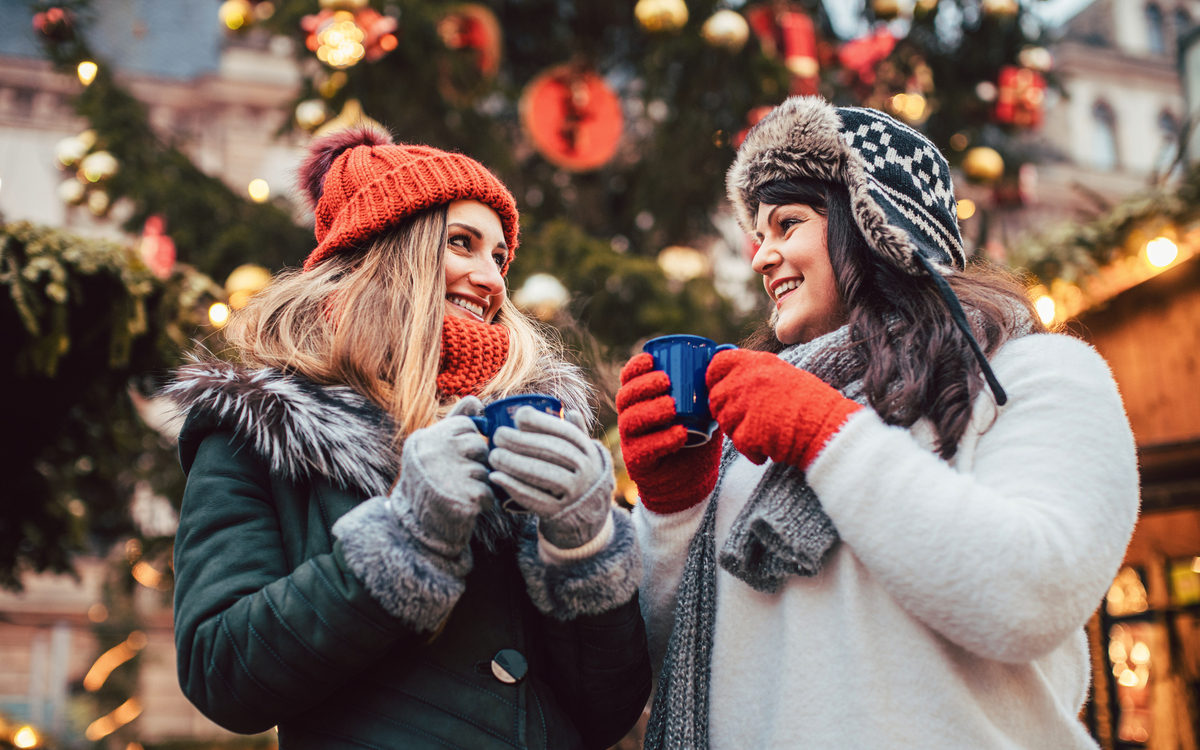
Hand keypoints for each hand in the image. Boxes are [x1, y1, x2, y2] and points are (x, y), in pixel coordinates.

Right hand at [391, 396, 493, 557]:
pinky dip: (484, 501)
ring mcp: (448, 475)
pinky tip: (466, 505)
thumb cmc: (428, 482)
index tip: (455, 457)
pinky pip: (489, 492)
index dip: (468, 442)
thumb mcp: (433, 447)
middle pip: (479, 445)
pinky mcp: (463, 498)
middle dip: (476, 462)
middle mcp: (434, 453)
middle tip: (457, 477)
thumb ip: (455, 421)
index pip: (466, 425)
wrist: (414, 528)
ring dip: (479, 483)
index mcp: (426, 438)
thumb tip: (476, 399)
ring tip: (458, 492)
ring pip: (485, 470)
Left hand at [488, 408, 612, 549]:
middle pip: (553, 452)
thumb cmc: (576, 475)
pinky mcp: (559, 513)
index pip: (566, 433)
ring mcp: (575, 494)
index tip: (519, 416)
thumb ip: (576, 433)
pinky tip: (496, 477)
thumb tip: (570, 411)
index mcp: (589, 452)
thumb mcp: (583, 455)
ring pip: (544, 475)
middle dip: (522, 442)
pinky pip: (535, 499)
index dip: (542, 422)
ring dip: (515, 463)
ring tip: (493, 455)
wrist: (587, 516)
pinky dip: (513, 487)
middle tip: (498, 436)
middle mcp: (587, 471)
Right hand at [615, 352, 721, 513]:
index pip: (629, 379)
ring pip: (630, 421)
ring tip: (672, 407)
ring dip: (651, 411)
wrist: (692, 480)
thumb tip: (725, 352)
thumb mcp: (703, 409)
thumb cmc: (696, 438)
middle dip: (643, 386)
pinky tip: (679, 434)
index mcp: (641, 401)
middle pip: (625, 397)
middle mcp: (631, 419)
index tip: (651, 359)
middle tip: (666, 381)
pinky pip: (644, 449)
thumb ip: (709, 386)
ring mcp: (631, 441)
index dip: (635, 367)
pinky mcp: (638, 463)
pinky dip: (662, 440)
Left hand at [706, 349, 861, 468]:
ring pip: (724, 422)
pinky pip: (738, 443)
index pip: (717, 364)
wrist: (828, 427)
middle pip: (716, 398)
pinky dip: (752, 451)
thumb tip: (731, 382)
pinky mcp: (747, 431)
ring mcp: (744, 405)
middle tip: (748, 421)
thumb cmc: (812, 403)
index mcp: (756, 362)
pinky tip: (770, 448)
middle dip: (727, 412)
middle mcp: (746, 380)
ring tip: (765, 434)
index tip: (720, 389)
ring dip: (739, 432)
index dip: (714, 379)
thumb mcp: (782, 374)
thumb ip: (755, 375)